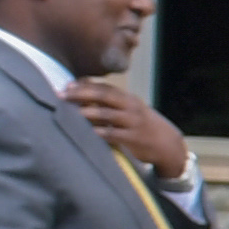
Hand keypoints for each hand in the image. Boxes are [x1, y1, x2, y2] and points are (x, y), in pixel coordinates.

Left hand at [70, 78, 193, 190]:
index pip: (104, 87)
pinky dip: (101, 132)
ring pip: (109, 114)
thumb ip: (110, 102)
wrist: (166, 143)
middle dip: (82, 94)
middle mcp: (131, 107)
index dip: (85, 85)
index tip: (66, 85)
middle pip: (104, 96)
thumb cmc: (141, 125)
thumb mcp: (130, 109)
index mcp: (128, 99)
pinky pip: (115, 134)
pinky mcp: (134, 139)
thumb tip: (82, 91)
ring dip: (89, 112)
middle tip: (62, 95)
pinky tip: (89, 131)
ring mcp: (133, 123)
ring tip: (73, 112)